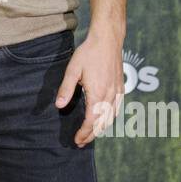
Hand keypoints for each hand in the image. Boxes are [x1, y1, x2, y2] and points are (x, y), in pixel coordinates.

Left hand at [55, 32, 123, 146]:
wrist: (108, 39)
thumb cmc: (89, 53)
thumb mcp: (73, 69)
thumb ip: (66, 88)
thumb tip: (60, 106)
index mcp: (98, 93)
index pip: (91, 120)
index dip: (84, 132)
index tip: (77, 140)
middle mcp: (110, 95)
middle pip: (102, 122)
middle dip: (92, 134)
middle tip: (81, 142)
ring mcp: (117, 91)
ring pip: (111, 117)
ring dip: (101, 128)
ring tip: (91, 134)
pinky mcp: (121, 86)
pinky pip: (117, 108)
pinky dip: (110, 118)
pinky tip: (105, 119)